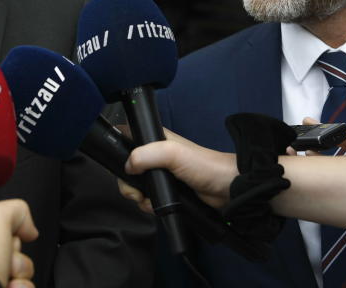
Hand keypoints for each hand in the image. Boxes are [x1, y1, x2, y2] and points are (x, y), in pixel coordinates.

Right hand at [119, 128, 236, 210]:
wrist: (227, 189)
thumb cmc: (204, 165)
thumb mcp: (173, 153)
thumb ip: (146, 155)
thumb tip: (128, 166)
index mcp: (155, 139)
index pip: (127, 138)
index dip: (118, 150)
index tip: (121, 166)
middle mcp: (155, 155)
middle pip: (127, 168)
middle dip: (127, 183)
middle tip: (135, 193)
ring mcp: (160, 174)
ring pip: (136, 185)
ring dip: (137, 197)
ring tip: (146, 201)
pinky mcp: (166, 190)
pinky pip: (147, 198)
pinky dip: (147, 204)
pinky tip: (154, 206)